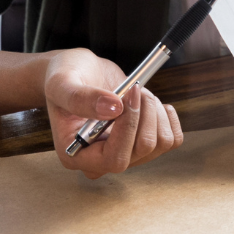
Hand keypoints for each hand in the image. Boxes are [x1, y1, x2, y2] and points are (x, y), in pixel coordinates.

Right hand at [42, 48, 183, 179]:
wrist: (79, 73)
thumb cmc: (64, 78)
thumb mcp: (62, 82)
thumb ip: (80, 98)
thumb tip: (113, 109)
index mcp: (77, 155)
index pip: (115, 159)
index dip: (128, 128)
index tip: (127, 96)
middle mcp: (102, 161)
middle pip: (143, 149)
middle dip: (144, 113)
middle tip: (132, 88)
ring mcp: (125, 154)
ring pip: (161, 142)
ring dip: (154, 111)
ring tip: (136, 94)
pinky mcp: (143, 142)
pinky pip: (172, 139)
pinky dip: (167, 116)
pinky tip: (149, 103)